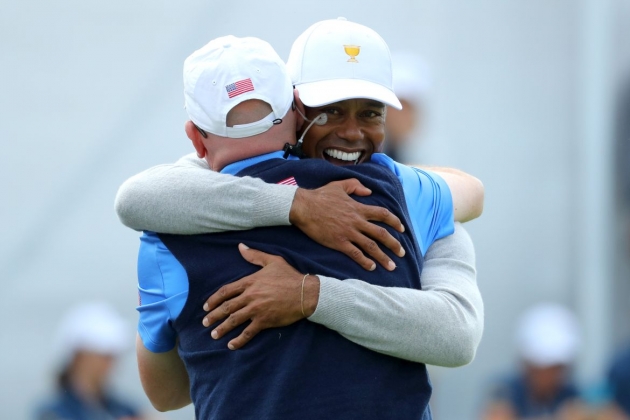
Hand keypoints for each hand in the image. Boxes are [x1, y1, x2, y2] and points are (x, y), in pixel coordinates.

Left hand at [202, 244, 319, 349]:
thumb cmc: (290, 276)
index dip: (213, 300)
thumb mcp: (272, 261)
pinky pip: (248, 332)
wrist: (305, 293)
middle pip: (226, 307)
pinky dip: (239, 340)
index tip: (206, 307)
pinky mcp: (264, 321)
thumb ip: (254, 255)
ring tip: (214, 335)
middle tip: (205, 323)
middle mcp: (250, 296)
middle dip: (213, 316)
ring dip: (222, 328)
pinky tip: (231, 345)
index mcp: (250, 282)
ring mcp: (256, 309)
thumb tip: (240, 247)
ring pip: (234, 320)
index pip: (226, 292)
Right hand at [289, 178, 405, 271]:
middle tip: (402, 253)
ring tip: (392, 266)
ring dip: (383, 257)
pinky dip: (365, 261)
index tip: (402, 228)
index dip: (395, 222)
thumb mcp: (339, 185)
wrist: (304, 207)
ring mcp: (348, 233)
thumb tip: (369, 191)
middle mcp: (357, 221)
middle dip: (394, 244)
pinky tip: (371, 267)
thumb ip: (356, 186)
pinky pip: (355, 253)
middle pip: (381, 234)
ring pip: (371, 246)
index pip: (382, 214)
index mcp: (358, 208)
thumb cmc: (320, 196)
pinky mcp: (339, 242)